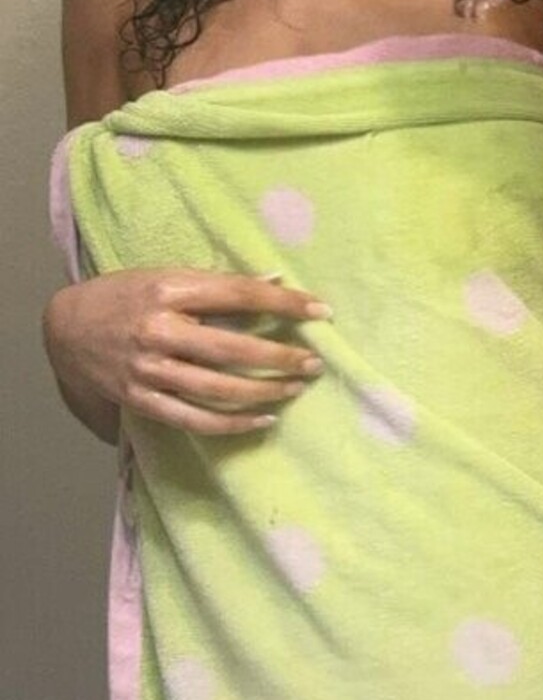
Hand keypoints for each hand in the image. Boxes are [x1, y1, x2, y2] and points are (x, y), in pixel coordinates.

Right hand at [43, 269, 330, 435]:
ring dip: (264, 391)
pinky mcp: (141, 400)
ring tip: (295, 389)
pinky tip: (263, 419)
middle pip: (232, 348)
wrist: (65, 327)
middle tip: (314, 362)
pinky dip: (233, 423)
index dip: (284, 302)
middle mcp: (159, 330)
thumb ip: (217, 284)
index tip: (321, 311)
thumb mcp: (168, 276)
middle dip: (280, 356)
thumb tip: (274, 282)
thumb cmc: (126, 294)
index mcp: (170, 290)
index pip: (239, 294)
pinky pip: (194, 418)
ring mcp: (148, 369)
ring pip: (217, 389)